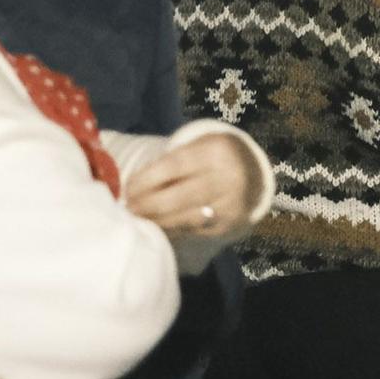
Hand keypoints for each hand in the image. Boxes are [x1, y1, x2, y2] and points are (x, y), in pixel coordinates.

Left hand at [125, 133, 263, 243]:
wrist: (251, 172)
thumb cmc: (210, 158)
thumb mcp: (195, 148)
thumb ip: (168, 164)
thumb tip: (132, 189)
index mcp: (215, 151)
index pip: (172, 167)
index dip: (145, 181)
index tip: (128, 190)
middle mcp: (226, 178)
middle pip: (177, 198)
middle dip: (147, 206)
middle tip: (130, 209)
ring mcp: (230, 204)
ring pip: (183, 218)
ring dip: (157, 221)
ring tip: (141, 219)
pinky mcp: (229, 224)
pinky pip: (193, 230)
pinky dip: (173, 229)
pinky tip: (161, 225)